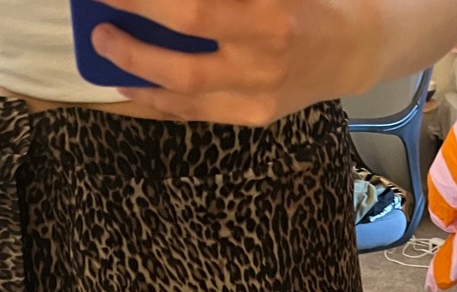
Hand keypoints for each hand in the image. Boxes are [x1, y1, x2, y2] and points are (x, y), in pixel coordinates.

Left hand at [91, 0, 380, 124]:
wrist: (357, 44)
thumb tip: (167, 1)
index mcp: (270, 12)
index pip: (195, 10)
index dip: (148, 3)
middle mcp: (265, 55)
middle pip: (185, 54)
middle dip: (135, 39)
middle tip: (99, 22)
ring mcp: (260, 92)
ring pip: (186, 93)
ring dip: (137, 73)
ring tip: (106, 50)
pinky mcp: (256, 115)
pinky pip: (198, 112)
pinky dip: (160, 99)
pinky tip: (133, 84)